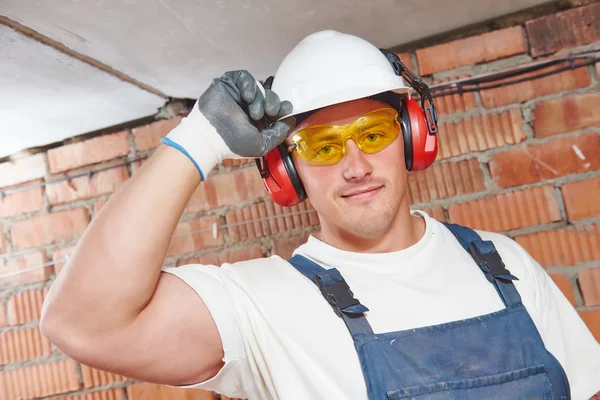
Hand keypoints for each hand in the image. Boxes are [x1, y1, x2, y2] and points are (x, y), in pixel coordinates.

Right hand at [162, 70, 293, 179]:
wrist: (210, 138)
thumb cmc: (233, 144)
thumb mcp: (263, 144)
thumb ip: (279, 133)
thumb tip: (291, 120)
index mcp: (259, 120)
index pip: (277, 107)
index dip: (284, 107)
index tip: (286, 110)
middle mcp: (250, 106)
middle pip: (271, 96)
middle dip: (274, 103)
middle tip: (271, 112)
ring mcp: (239, 94)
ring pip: (260, 87)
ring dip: (261, 99)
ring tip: (254, 112)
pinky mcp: (229, 84)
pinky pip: (244, 77)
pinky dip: (250, 85)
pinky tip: (248, 97)